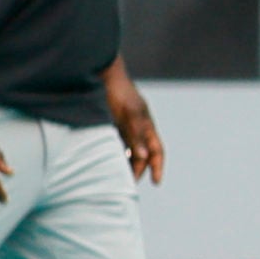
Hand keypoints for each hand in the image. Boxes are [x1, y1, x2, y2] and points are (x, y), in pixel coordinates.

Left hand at [103, 64, 163, 184]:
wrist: (100, 75)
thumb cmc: (116, 93)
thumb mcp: (128, 115)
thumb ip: (135, 136)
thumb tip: (143, 158)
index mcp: (147, 125)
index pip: (157, 151)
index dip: (158, 166)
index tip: (157, 182)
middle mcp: (138, 127)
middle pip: (143, 154)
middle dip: (138, 169)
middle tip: (128, 183)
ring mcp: (124, 125)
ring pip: (128, 150)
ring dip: (125, 162)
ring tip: (116, 176)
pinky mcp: (111, 123)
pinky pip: (116, 143)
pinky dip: (114, 153)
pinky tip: (104, 160)